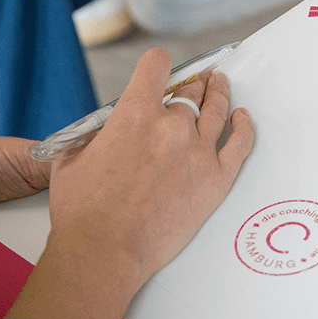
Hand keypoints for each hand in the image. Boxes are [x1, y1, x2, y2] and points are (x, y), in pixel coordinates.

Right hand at [47, 49, 254, 285]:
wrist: (103, 252)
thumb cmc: (82, 211)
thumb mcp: (73, 156)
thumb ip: (95, 134)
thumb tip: (107, 130)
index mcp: (135, 113)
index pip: (157, 65)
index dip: (158, 65)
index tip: (160, 70)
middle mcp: (172, 125)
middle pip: (191, 89)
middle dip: (190, 84)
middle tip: (195, 84)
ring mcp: (199, 152)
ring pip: (217, 109)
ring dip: (218, 92)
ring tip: (220, 85)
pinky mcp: (216, 180)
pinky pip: (240, 143)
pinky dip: (244, 126)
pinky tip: (242, 118)